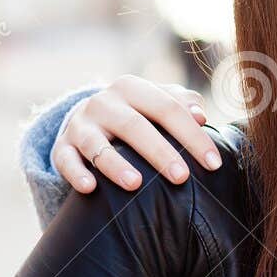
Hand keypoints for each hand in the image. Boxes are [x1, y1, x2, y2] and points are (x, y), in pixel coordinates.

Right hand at [51, 76, 221, 192]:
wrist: (90, 118)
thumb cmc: (140, 114)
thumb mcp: (160, 102)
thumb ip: (184, 104)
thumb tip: (200, 116)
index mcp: (133, 88)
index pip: (168, 109)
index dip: (193, 136)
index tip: (214, 164)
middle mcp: (104, 103)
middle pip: (134, 126)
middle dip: (159, 152)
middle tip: (181, 177)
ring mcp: (81, 125)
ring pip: (97, 145)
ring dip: (115, 164)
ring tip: (135, 184)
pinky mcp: (63, 146)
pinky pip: (65, 160)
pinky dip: (76, 173)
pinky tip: (89, 188)